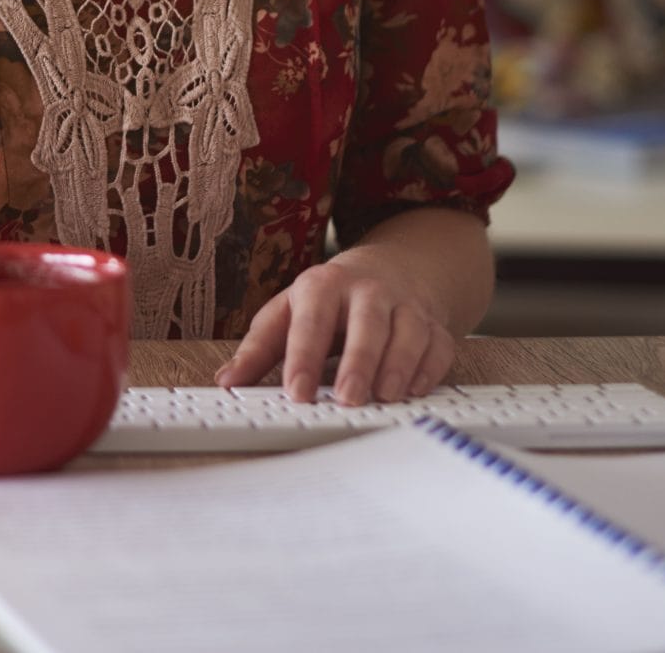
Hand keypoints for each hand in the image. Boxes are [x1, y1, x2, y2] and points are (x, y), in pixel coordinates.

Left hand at [214, 245, 458, 405]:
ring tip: (384, 397)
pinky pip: (437, 344)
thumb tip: (227, 382)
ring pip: (407, 332)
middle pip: (366, 323)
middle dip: (358, 361)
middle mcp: (367, 291)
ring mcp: (405, 305)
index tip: (296, 392)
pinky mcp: (433, 322)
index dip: (303, 356)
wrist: (393, 266)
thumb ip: (260, 347)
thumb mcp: (289, 311)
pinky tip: (415, 390)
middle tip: (347, 398)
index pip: (311, 320)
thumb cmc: (329, 298)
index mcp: (323, 285)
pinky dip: (429, 368)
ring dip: (398, 365)